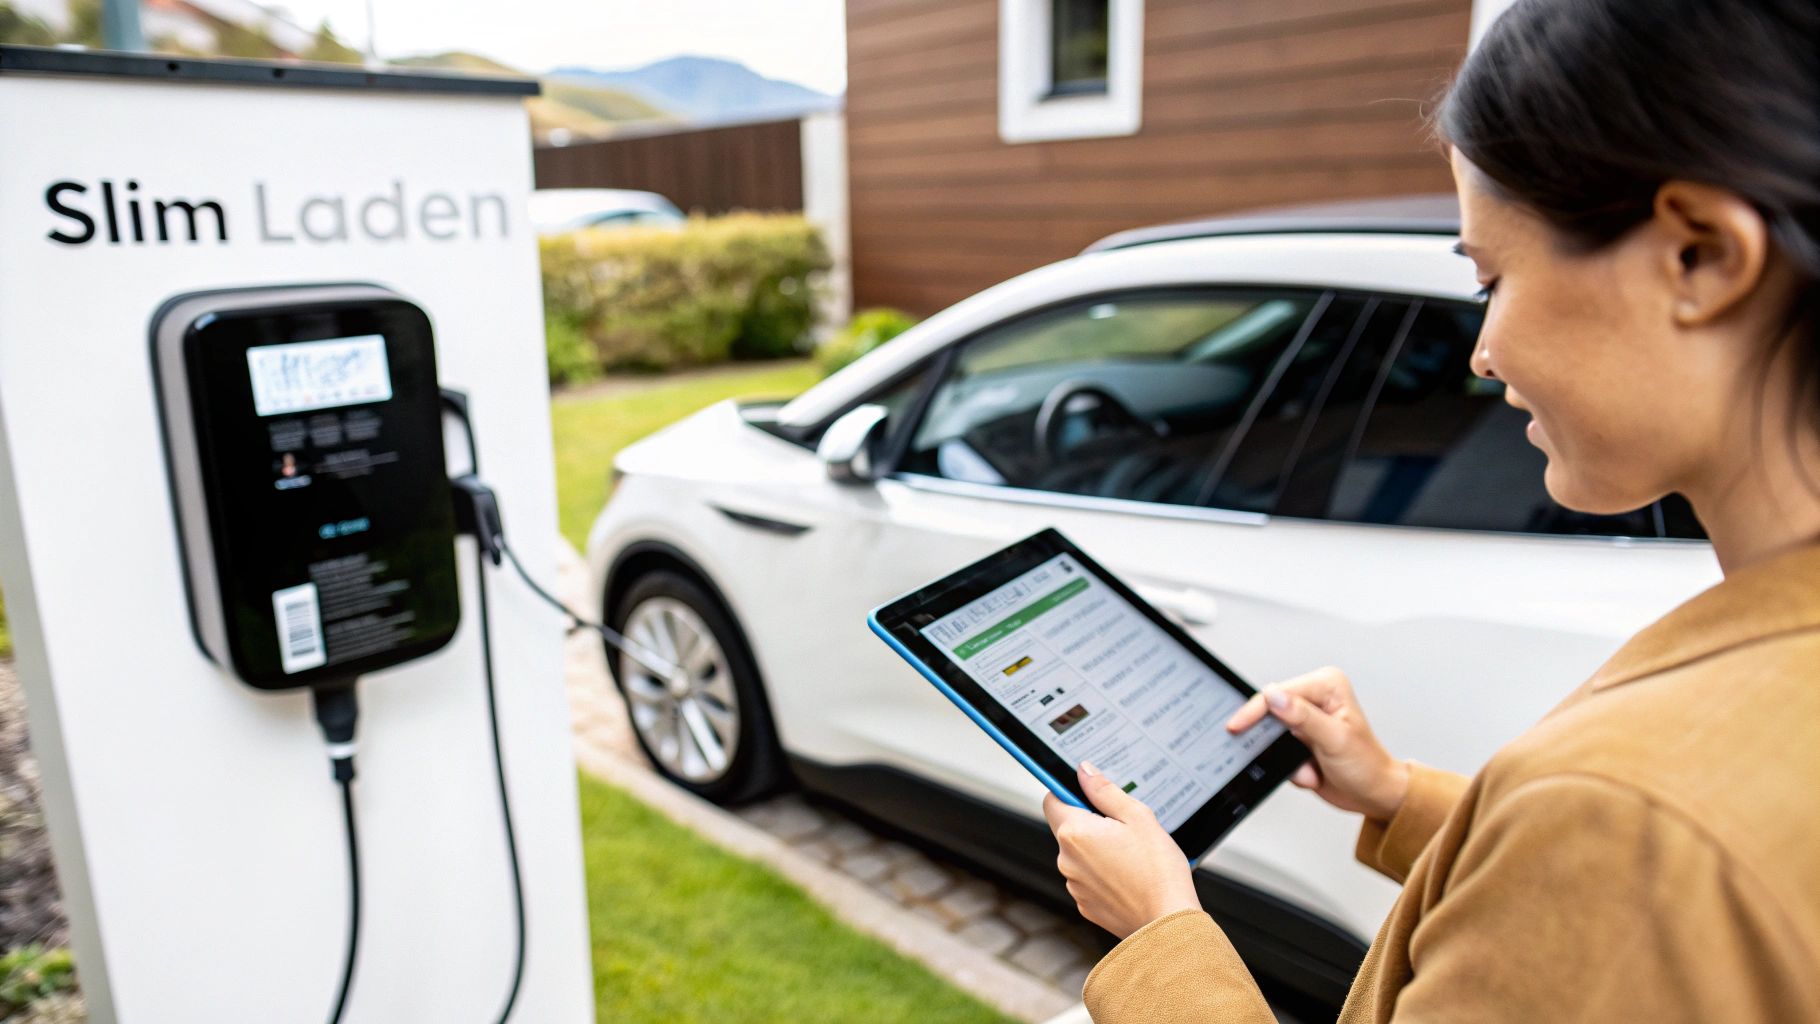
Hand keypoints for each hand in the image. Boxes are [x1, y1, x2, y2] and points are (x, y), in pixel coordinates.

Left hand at [1043, 762, 1200, 938]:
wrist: (1168, 920)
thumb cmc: (1158, 869)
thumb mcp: (1137, 816)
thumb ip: (1105, 791)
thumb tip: (1083, 771)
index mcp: (1074, 832)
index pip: (1052, 799)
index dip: (1069, 792)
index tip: (1089, 795)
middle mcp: (1066, 860)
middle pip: (1068, 828)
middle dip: (1091, 823)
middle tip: (1124, 829)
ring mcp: (1074, 885)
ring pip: (1079, 855)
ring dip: (1097, 850)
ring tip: (1132, 857)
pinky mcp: (1085, 905)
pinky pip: (1088, 879)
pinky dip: (1103, 875)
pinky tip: (1128, 877)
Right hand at [1225, 666, 1407, 820]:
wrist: (1374, 795)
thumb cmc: (1367, 766)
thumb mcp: (1335, 739)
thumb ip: (1303, 716)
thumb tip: (1274, 696)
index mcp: (1326, 686)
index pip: (1279, 693)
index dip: (1256, 710)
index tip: (1238, 726)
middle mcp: (1314, 698)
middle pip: (1270, 712)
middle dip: (1279, 743)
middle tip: (1297, 760)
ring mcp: (1305, 719)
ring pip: (1270, 735)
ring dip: (1288, 759)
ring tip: (1311, 770)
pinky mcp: (1299, 738)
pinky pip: (1276, 751)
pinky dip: (1291, 767)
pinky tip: (1311, 772)